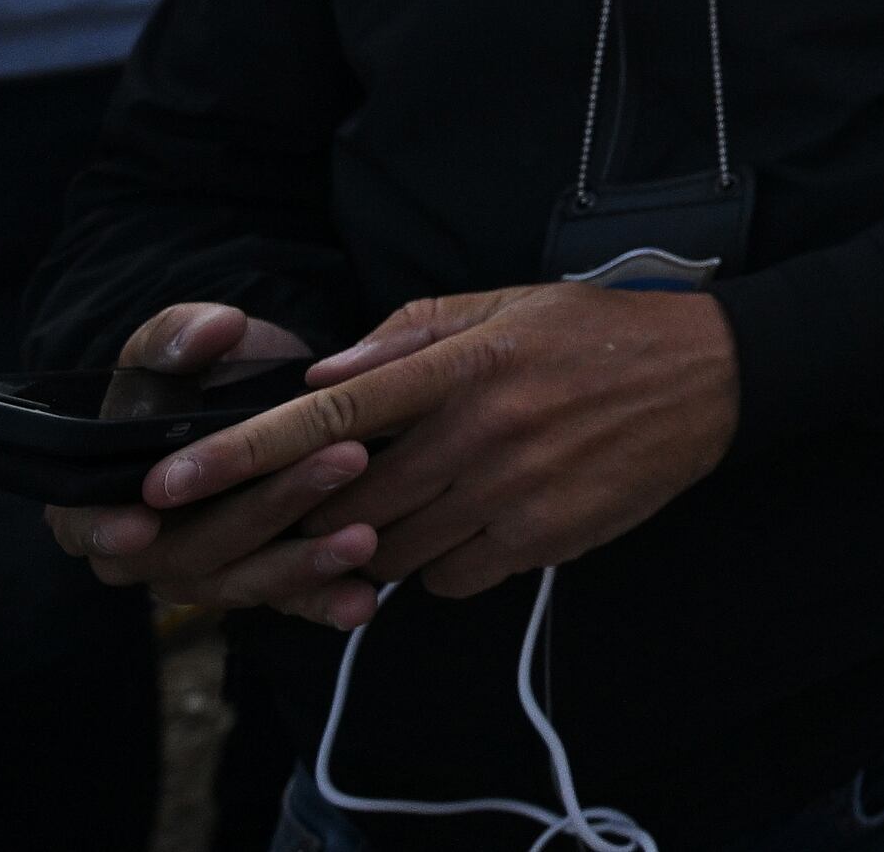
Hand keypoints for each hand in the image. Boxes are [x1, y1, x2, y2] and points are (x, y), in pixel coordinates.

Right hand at [43, 305, 373, 621]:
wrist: (248, 396)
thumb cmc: (193, 374)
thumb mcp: (175, 345)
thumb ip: (177, 336)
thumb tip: (214, 328)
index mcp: (97, 498)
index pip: (85, 525)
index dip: (106, 530)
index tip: (140, 526)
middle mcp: (145, 550)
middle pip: (190, 551)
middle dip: (265, 510)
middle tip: (341, 462)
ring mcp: (204, 573)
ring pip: (242, 582)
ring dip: (302, 564)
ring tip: (363, 536)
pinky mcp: (261, 581)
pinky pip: (287, 603)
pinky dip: (324, 603)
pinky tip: (362, 601)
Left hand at [107, 284, 738, 620]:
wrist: (714, 374)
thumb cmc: (598, 335)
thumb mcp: (508, 305)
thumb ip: (412, 329)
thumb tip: (323, 371)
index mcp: (464, 362)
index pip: (327, 411)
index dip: (240, 451)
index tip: (168, 483)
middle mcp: (481, 427)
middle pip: (350, 499)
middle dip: (316, 513)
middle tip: (313, 508)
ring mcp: (514, 488)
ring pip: (395, 548)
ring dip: (382, 541)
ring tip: (416, 507)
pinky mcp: (547, 536)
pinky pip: (455, 578)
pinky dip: (446, 565)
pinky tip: (477, 525)